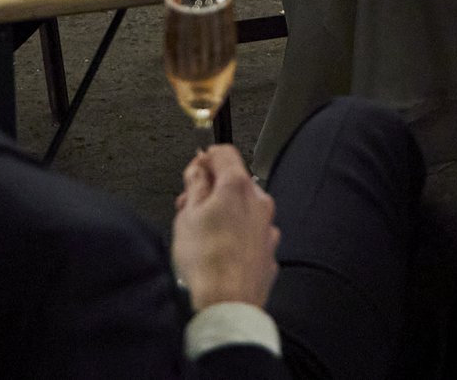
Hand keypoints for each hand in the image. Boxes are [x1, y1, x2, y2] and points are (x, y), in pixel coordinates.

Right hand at [170, 145, 279, 311]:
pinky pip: (251, 235)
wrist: (227, 305)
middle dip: (212, 190)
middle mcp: (259, 203)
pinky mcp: (269, 252)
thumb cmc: (207, 263)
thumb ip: (194, 185)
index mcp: (238, 187)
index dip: (205, 158)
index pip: (224, 152)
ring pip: (244, 210)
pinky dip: (237, 236)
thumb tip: (197, 170)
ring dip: (225, 214)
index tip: (194, 170)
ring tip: (201, 234)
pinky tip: (219, 252)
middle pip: (235, 183)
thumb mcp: (187, 216)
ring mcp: (267, 229)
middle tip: (189, 206)